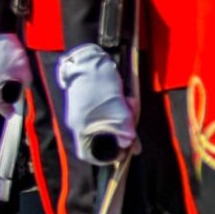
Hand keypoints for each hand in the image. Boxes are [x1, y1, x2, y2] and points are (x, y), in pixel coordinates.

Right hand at [0, 33, 32, 118]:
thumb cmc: (7, 49)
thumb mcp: (23, 67)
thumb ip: (25, 82)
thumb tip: (25, 89)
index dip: (3, 110)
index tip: (10, 114)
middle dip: (3, 98)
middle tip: (14, 99)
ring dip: (0, 86)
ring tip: (11, 81)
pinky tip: (5, 69)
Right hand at [56, 42, 135, 160]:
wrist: (88, 58)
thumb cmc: (99, 85)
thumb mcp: (117, 109)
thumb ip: (123, 129)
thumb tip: (128, 145)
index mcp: (82, 129)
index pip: (91, 154)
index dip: (109, 155)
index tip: (125, 150)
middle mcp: (80, 123)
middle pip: (104, 137)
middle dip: (122, 130)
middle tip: (133, 120)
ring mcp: (85, 111)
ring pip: (109, 122)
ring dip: (124, 116)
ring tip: (130, 103)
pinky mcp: (91, 101)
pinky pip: (107, 110)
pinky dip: (118, 107)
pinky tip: (126, 98)